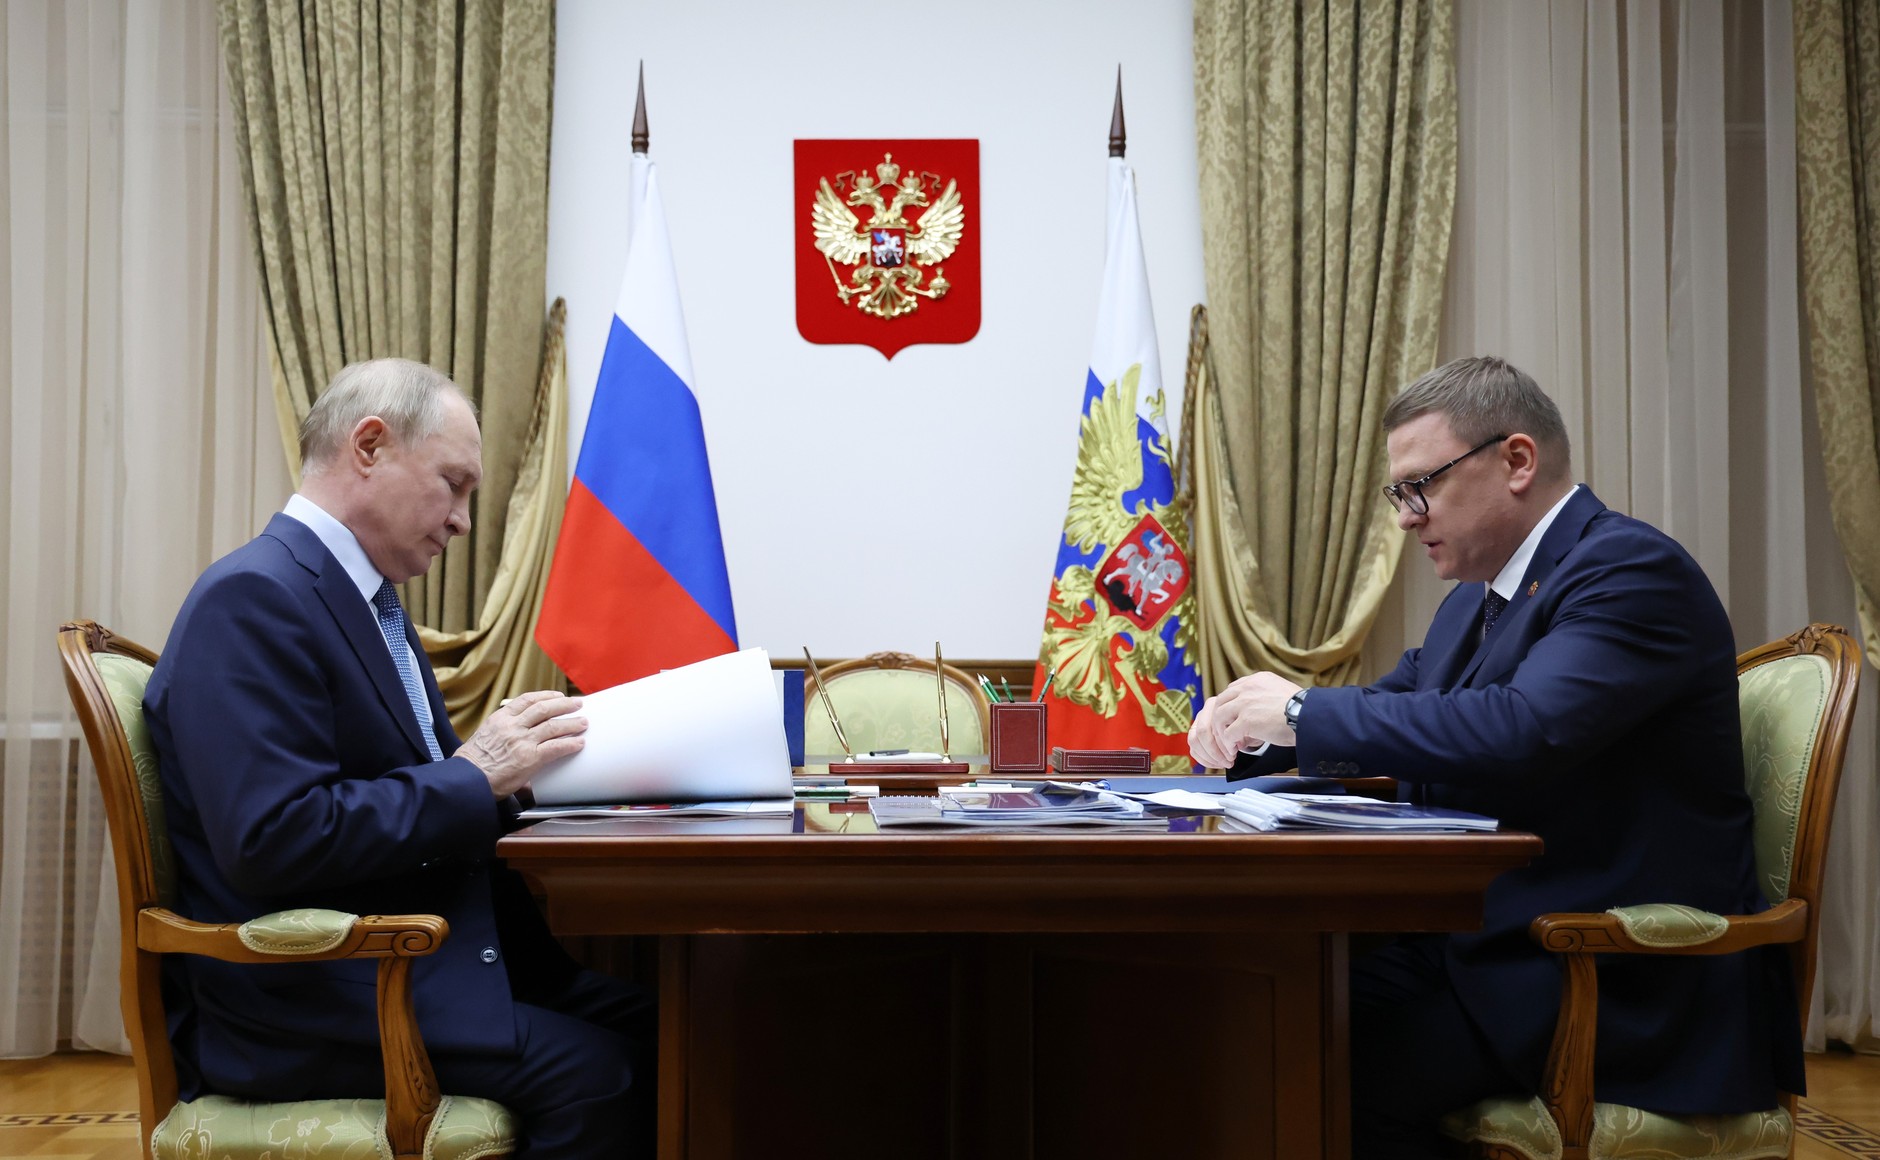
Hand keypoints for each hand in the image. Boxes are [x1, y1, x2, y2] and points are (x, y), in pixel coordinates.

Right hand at [456, 690, 586, 798]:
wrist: (466, 780)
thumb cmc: (471, 763)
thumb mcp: (484, 737)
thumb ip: (502, 733)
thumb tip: (515, 740)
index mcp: (500, 718)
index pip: (527, 700)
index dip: (546, 696)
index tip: (557, 695)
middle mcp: (512, 726)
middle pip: (544, 708)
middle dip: (564, 705)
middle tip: (577, 704)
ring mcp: (522, 741)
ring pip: (553, 726)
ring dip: (572, 723)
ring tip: (583, 723)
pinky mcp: (530, 758)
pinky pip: (556, 747)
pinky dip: (570, 744)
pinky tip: (578, 743)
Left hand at [1187, 672, 1301, 768]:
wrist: (1310, 717)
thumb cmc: (1303, 710)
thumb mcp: (1282, 693)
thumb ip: (1266, 698)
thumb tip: (1258, 714)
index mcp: (1257, 680)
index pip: (1232, 691)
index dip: (1229, 707)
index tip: (1231, 721)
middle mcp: (1248, 688)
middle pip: (1220, 703)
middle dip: (1220, 721)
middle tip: (1225, 735)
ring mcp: (1245, 703)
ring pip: (1219, 718)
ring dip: (1222, 734)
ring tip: (1229, 746)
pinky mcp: (1246, 720)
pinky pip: (1227, 734)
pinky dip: (1228, 744)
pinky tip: (1234, 751)